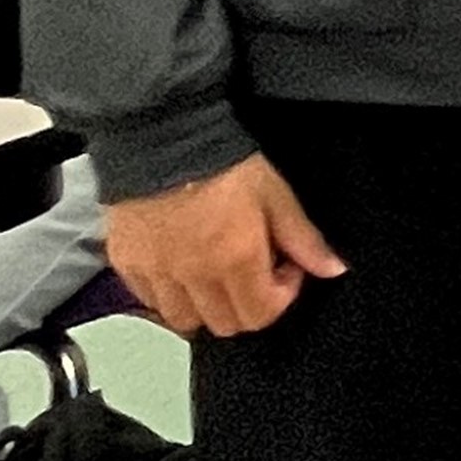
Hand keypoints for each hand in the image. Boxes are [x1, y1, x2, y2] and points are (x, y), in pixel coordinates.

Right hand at [103, 150, 343, 338]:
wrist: (163, 136)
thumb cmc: (223, 162)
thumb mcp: (275, 195)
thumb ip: (304, 239)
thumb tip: (332, 268)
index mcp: (234, 261)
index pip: (261, 315)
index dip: (282, 296)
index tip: (284, 268)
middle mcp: (194, 276)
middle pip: (225, 325)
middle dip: (247, 305)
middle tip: (253, 271)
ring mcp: (157, 273)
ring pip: (184, 320)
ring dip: (206, 307)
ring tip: (215, 274)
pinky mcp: (127, 263)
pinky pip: (149, 300)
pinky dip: (168, 295)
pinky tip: (181, 269)